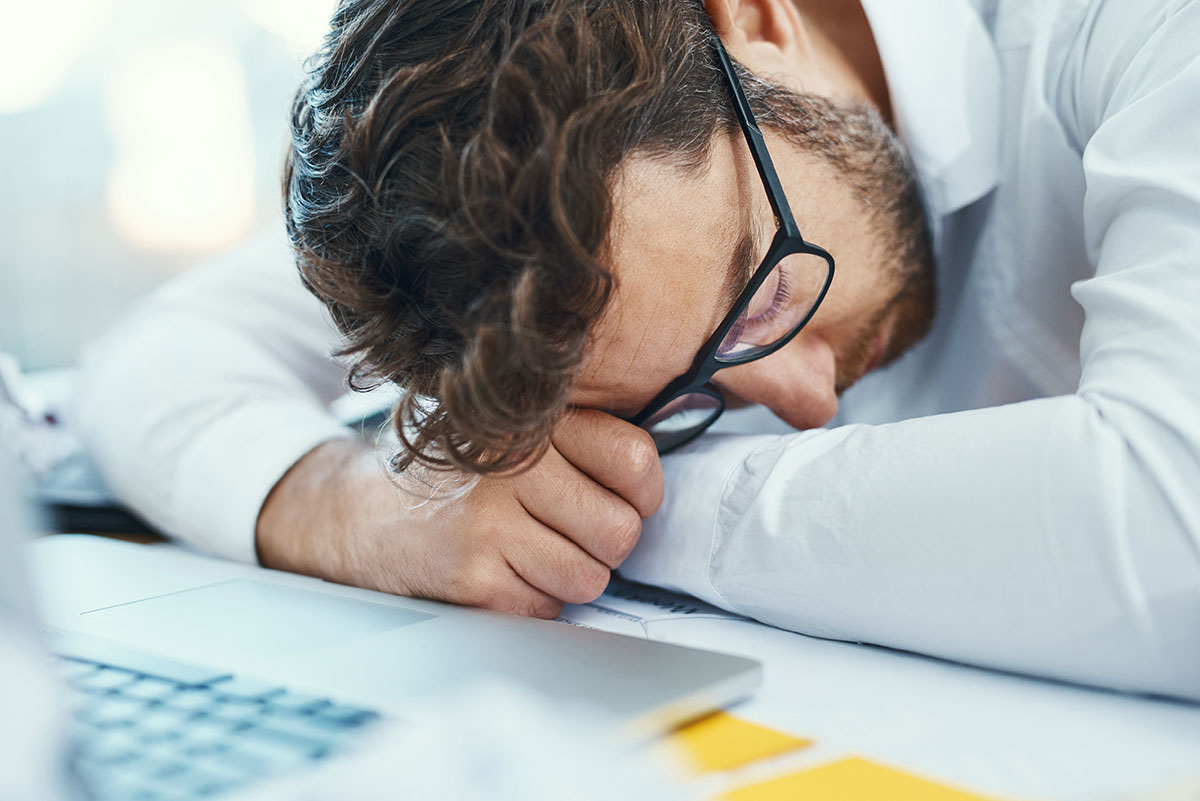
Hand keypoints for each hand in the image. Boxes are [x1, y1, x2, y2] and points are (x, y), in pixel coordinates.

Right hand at [256, 409, 663, 617]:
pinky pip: (546, 608)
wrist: (360, 512)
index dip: (641, 493)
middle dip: (604, 545)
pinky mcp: (473, 576)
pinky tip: (499, 571)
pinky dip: (531, 601)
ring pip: (589, 577)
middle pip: (620, 530)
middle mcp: (512, 464)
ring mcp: (490, 522)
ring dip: (567, 577)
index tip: (620, 498)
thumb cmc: (454, 477)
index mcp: (532, 420)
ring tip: (529, 552)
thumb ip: (578, 439)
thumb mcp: (512, 432)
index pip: (635, 460)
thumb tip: (653, 479)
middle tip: (570, 533)